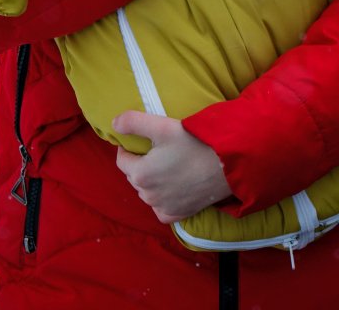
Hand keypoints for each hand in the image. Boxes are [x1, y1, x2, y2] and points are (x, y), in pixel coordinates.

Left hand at [113, 111, 231, 223]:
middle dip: (140, 164)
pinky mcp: (177, 216)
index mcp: (140, 174)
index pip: (121, 160)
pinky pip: (160, 209)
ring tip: (167, 166)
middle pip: (134, 176)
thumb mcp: (162, 126)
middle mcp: (147, 195)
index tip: (140, 140)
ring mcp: (162, 208)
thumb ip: (133, 122)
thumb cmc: (193, 143)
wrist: (225, 166)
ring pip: (147, 192)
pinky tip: (172, 187)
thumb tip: (113, 124)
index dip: (128, 148)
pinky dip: (162, 200)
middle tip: (157, 151)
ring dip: (151, 181)